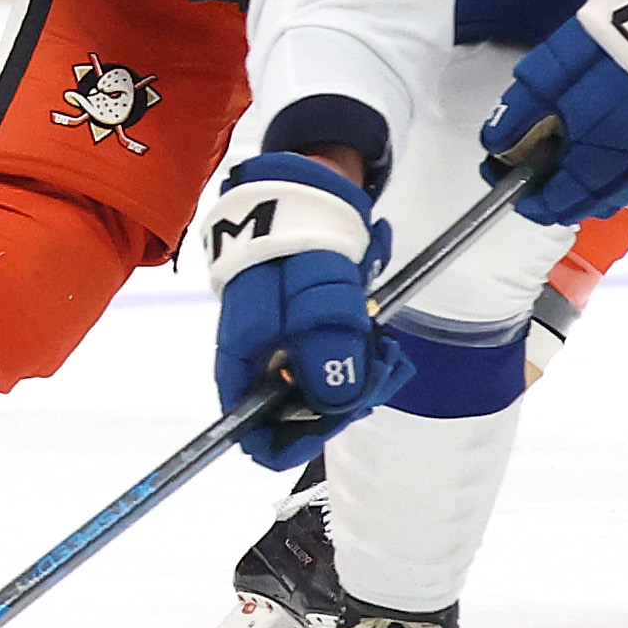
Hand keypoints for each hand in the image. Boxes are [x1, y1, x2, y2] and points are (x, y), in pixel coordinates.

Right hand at [203, 153, 410, 470]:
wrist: (309, 185)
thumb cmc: (303, 240)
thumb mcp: (319, 297)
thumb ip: (328, 353)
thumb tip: (339, 405)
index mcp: (243, 361)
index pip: (254, 438)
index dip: (298, 442)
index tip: (342, 416)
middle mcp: (256, 362)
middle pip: (294, 416)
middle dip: (343, 402)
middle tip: (380, 367)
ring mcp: (279, 344)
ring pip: (318, 389)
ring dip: (357, 376)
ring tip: (384, 344)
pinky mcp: (300, 327)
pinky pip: (329, 360)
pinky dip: (356, 354)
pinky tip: (375, 330)